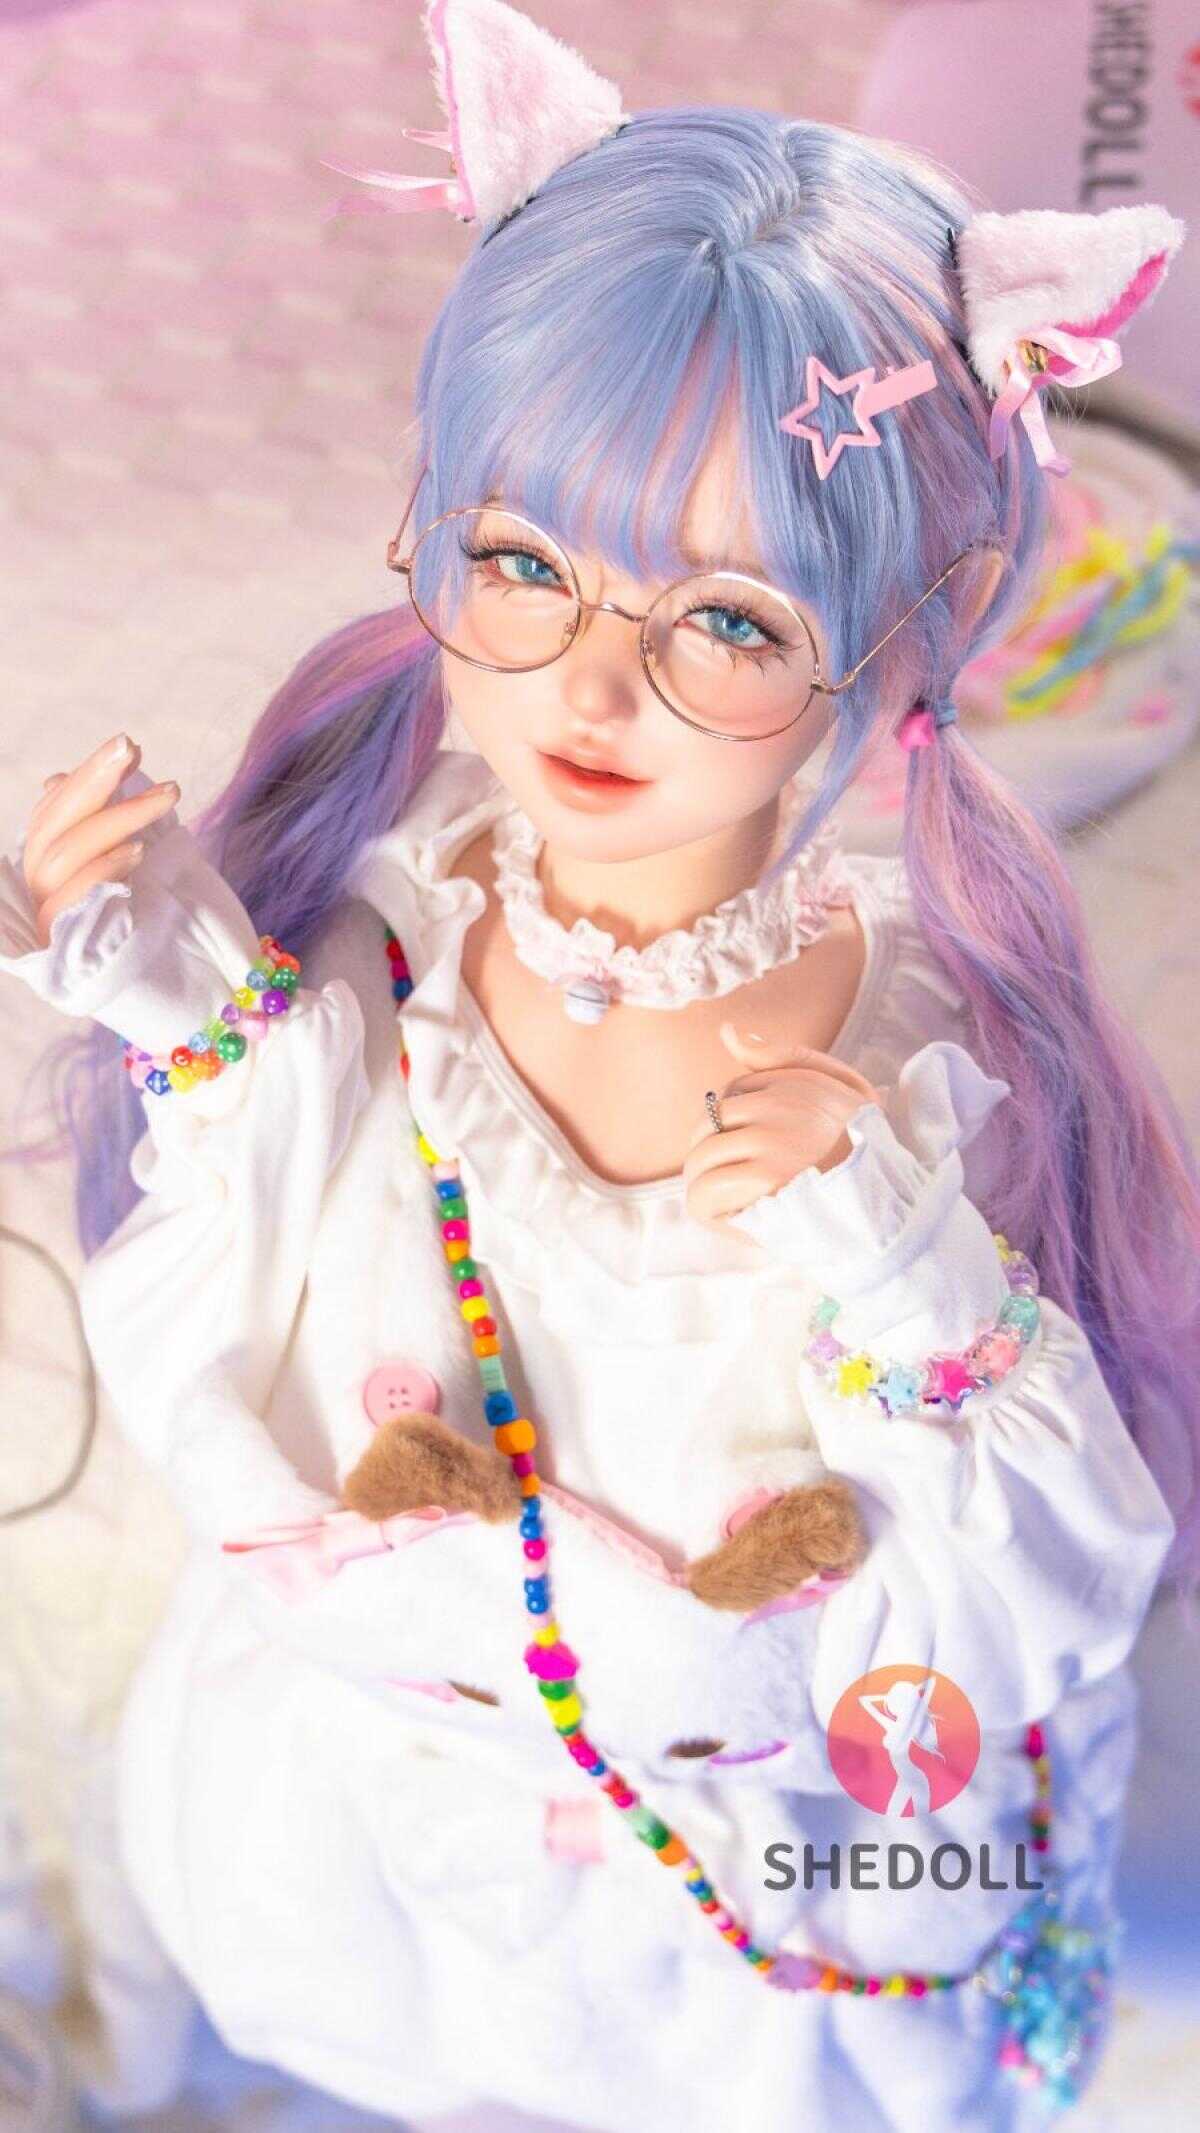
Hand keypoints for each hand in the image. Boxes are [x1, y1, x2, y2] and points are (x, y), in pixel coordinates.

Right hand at [21, 731, 179, 948]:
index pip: (53, 816)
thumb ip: (113, 822)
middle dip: (91, 784)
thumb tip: (53, 778)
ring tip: (163, 799)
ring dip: (113, 819)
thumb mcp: (151, 859)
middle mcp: (45, 897)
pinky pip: (65, 904)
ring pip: (58, 859)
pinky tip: (138, 850)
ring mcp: (50, 927)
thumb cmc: (182, 925)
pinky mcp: (63, 956)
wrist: (209, 985)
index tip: (128, 745)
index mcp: (59, 872)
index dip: (85, 778)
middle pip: (50, 831)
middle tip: (130, 747)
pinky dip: (100, 869)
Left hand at [682, 1021, 881, 1232]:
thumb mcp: (838, 1087)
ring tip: (732, 1202)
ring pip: (700, 1159)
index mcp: (799, 1083)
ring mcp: (774, 1143)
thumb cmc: (865, 1147)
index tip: (759, 1149)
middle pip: (707, 1125)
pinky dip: (710, 1210)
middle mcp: (783, 1106)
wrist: (896, 1204)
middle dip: (711, 1151)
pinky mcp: (766, 1180)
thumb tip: (726, 1030)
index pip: (731, 1094)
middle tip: (736, 1179)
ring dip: (706, 1183)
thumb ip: (781, 1056)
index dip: (736, 1125)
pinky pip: (704, 1193)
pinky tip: (733, 1219)